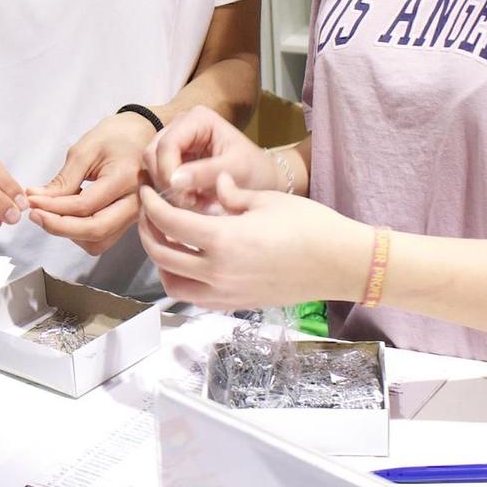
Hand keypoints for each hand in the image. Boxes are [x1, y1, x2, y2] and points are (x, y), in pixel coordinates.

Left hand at [26, 112, 154, 255]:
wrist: (145, 135)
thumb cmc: (117, 136)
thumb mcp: (86, 149)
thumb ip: (64, 179)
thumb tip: (37, 199)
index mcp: (126, 179)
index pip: (85, 205)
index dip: (54, 207)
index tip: (31, 200)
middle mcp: (136, 203)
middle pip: (95, 231)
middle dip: (59, 227)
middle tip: (35, 215)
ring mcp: (135, 216)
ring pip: (98, 241)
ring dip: (70, 233)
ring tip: (51, 212)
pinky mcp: (128, 221)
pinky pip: (102, 237)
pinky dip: (80, 232)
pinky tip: (69, 214)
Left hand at [137, 172, 365, 310]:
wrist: (340, 263)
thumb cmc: (309, 225)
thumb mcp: (265, 200)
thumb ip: (231, 193)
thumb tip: (213, 181)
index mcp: (222, 240)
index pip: (168, 222)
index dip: (150, 204)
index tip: (146, 190)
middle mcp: (217, 272)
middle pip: (161, 255)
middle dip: (147, 230)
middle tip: (149, 211)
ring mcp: (226, 293)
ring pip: (172, 284)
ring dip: (160, 262)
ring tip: (165, 239)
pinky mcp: (237, 305)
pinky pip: (195, 298)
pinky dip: (182, 280)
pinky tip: (190, 261)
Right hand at [142, 105, 282, 210]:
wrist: (263, 180)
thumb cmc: (255, 171)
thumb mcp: (235, 170)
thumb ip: (205, 173)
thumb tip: (174, 181)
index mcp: (197, 119)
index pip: (168, 144)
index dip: (169, 172)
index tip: (185, 198)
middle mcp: (180, 124)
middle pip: (152, 153)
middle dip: (167, 182)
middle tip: (190, 203)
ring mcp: (173, 140)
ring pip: (151, 166)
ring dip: (167, 189)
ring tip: (194, 203)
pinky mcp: (171, 158)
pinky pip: (157, 175)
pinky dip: (170, 191)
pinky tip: (191, 201)